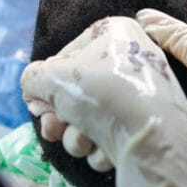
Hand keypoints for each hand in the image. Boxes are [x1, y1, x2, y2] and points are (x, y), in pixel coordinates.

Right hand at [21, 17, 186, 186]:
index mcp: (118, 33)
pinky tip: (103, 153)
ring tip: (80, 142)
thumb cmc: (104, 95)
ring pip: (91, 116)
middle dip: (59, 114)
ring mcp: (142, 95)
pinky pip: (112, 134)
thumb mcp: (53, 77)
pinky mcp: (147, 127)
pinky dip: (101, 146)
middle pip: (79, 88)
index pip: (69, 53)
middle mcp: (134, 59)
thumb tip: (33, 87)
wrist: (154, 140)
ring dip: (76, 134)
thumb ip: (32, 77)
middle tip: (51, 128)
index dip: (49, 80)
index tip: (38, 101)